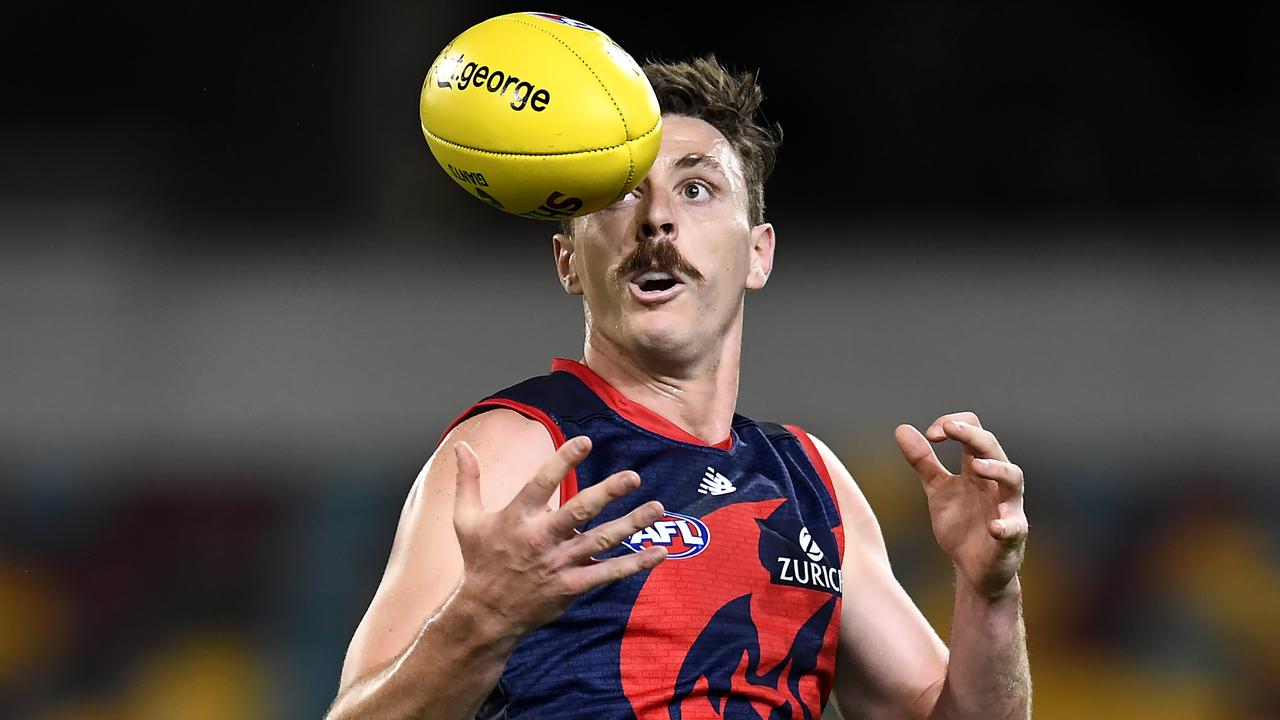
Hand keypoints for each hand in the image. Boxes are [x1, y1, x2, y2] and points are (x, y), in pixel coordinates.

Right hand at [451, 435, 665, 637]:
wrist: (485, 615)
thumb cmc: (479, 562)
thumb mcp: (465, 520)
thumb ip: (468, 481)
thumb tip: (461, 446)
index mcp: (516, 518)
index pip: (542, 482)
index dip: (563, 461)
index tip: (585, 441)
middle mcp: (540, 539)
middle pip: (578, 511)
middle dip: (607, 492)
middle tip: (632, 477)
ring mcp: (558, 564)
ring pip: (600, 541)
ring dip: (631, 524)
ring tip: (657, 508)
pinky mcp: (572, 586)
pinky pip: (608, 573)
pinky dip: (635, 563)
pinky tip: (660, 552)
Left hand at [894, 412, 1026, 598]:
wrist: (973, 569)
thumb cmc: (962, 524)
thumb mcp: (937, 489)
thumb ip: (923, 461)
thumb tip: (902, 428)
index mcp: (977, 469)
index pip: (975, 431)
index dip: (955, 425)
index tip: (931, 434)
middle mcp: (995, 482)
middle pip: (992, 448)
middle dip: (972, 435)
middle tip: (950, 428)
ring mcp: (1006, 507)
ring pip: (1012, 479)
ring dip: (997, 470)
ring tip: (976, 467)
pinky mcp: (1011, 536)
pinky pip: (1014, 528)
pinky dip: (1006, 526)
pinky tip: (994, 527)